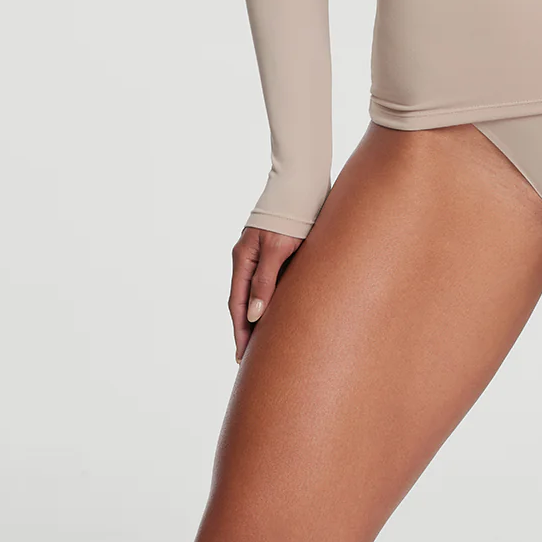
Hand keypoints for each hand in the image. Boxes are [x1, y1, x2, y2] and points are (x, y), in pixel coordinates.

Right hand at [230, 225, 301, 363]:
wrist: (304, 184)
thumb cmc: (292, 215)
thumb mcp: (277, 249)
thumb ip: (265, 281)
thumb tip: (255, 316)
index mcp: (243, 258)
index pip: (237, 303)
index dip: (241, 330)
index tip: (243, 356)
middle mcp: (248, 257)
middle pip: (243, 300)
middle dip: (246, 328)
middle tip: (250, 357)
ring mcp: (260, 253)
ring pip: (256, 291)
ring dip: (259, 315)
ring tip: (264, 341)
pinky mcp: (275, 249)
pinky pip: (269, 281)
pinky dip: (270, 300)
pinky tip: (278, 311)